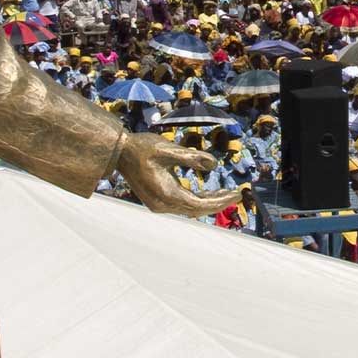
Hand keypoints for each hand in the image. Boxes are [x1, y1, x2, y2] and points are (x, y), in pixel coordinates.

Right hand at [117, 133, 239, 216]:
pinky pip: (183, 204)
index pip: (200, 204)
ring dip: (208, 202)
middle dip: (218, 203)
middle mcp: (163, 204)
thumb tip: (214, 164)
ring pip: (190, 208)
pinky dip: (197, 199)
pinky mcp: (158, 201)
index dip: (220, 201)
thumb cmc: (142, 147)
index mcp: (166, 193)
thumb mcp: (168, 149)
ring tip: (227, 193)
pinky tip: (209, 192)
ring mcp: (160, 204)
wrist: (119, 153)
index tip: (237, 194)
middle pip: (197, 209)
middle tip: (237, 194)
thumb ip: (191, 157)